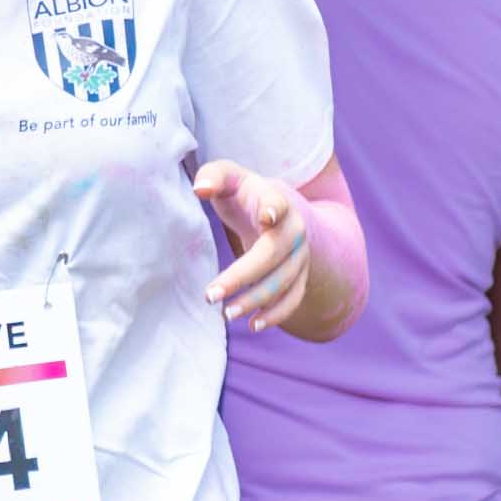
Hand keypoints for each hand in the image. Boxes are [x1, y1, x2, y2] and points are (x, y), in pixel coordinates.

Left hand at [191, 158, 316, 328]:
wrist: (275, 211)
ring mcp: (301, 256)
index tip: (267, 216)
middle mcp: (294, 230)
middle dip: (243, 277)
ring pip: (284, 282)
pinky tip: (253, 325)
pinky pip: (294, 299)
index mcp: (275, 200)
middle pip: (272, 255)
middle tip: (210, 295)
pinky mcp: (300, 276)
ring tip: (226, 314)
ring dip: (256, 301)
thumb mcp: (228, 177)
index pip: (278, 203)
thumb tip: (200, 189)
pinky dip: (277, 315)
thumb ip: (213, 176)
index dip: (273, 208)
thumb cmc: (243, 194)